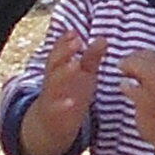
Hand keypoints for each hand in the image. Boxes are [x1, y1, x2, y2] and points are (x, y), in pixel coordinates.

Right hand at [14, 29, 99, 154]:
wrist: (54, 123)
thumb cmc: (71, 92)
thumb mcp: (83, 73)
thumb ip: (91, 57)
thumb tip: (103, 38)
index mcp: (59, 68)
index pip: (59, 51)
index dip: (65, 41)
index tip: (74, 32)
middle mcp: (52, 79)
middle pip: (54, 63)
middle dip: (64, 51)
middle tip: (76, 42)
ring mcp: (51, 96)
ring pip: (54, 83)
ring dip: (63, 73)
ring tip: (75, 64)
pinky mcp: (54, 113)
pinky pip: (57, 108)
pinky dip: (63, 105)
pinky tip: (71, 102)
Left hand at [120, 49, 154, 154]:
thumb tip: (137, 61)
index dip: (140, 54)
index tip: (131, 59)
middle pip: (150, 61)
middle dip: (133, 58)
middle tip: (122, 64)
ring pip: (145, 71)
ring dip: (131, 67)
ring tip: (123, 73)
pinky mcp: (149, 106)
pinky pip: (136, 90)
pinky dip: (127, 85)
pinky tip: (124, 86)